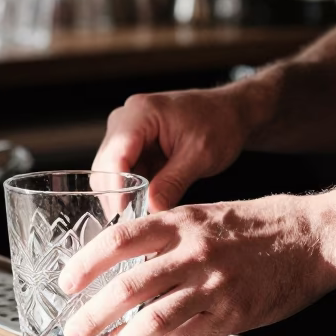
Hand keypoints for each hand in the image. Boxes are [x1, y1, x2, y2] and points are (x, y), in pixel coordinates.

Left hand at [60, 195, 335, 335]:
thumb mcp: (205, 215)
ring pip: (155, 317)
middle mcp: (194, 251)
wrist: (314, 237)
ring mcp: (214, 284)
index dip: (86, 262)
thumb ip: (167, 237)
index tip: (67, 282)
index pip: (120, 239)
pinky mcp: (234, 312)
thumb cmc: (259, 226)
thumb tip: (125, 265)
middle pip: (129, 285)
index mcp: (182, 221)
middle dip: (94, 313)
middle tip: (75, 330)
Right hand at [92, 86, 251, 211]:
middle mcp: (125, 119)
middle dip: (118, 196)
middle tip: (134, 224)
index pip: (116, 156)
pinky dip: (131, 190)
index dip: (117, 189)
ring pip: (110, 172)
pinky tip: (144, 206)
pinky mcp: (131, 145)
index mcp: (141, 113)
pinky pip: (121, 173)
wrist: (229, 111)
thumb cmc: (219, 123)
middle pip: (106, 165)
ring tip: (141, 217)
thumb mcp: (200, 156)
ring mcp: (125, 132)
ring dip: (123, 195)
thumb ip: (173, 183)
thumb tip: (151, 210)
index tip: (125, 216)